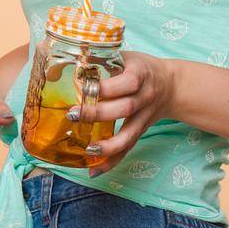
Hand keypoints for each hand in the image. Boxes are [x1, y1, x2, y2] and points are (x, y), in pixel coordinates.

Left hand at [82, 51, 176, 175]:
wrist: (172, 85)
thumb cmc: (139, 67)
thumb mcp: (124, 57)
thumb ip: (98, 58)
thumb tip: (56, 63)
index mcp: (140, 74)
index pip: (126, 82)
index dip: (105, 87)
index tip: (81, 87)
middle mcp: (144, 97)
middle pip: (124, 109)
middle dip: (97, 114)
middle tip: (72, 115)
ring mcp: (144, 117)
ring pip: (129, 135)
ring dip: (107, 146)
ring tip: (87, 149)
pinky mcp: (141, 131)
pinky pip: (128, 149)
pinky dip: (112, 161)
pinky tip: (94, 170)